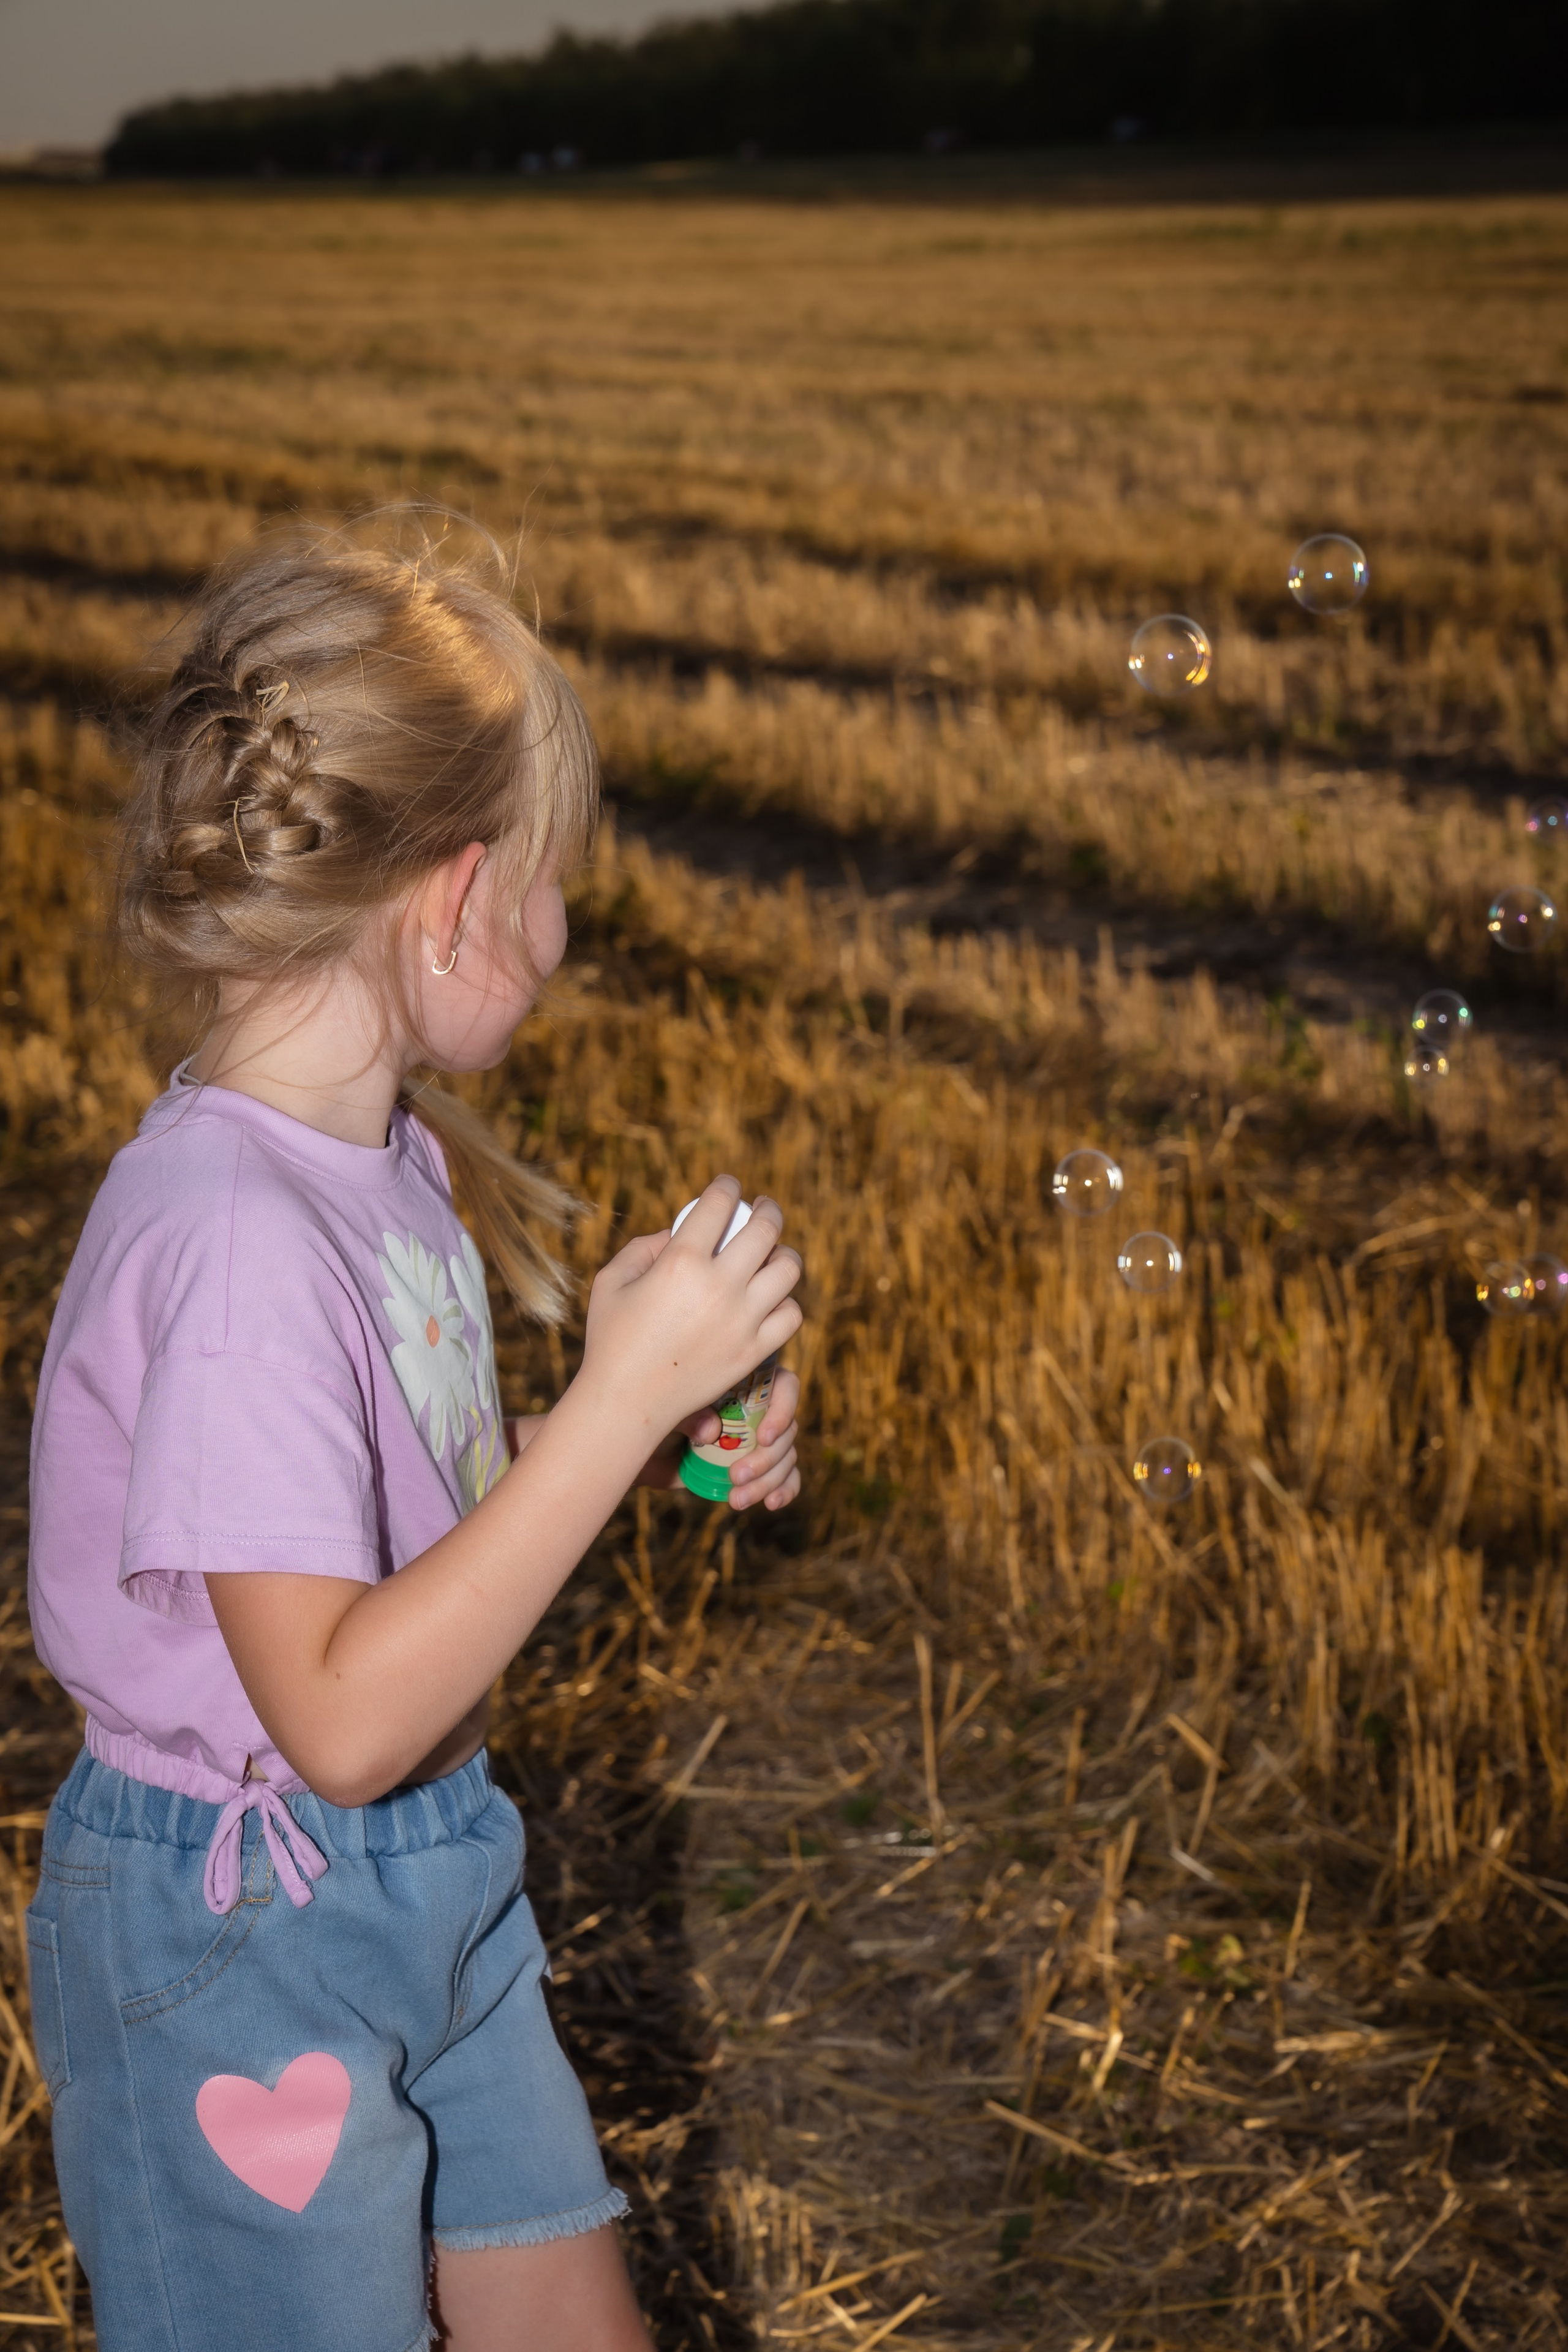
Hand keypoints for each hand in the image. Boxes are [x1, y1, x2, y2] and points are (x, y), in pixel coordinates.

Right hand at [578, 1176, 802, 1436]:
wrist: (626, 1403)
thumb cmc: (611, 1340)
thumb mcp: (611, 1281)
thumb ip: (644, 1247)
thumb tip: (678, 1232)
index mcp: (681, 1260)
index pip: (720, 1203)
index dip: (727, 1186)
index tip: (728, 1187)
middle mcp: (718, 1285)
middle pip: (766, 1228)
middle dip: (767, 1209)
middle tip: (763, 1208)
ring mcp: (742, 1320)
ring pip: (789, 1268)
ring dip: (782, 1253)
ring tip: (773, 1253)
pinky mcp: (754, 1350)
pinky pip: (791, 1314)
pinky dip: (785, 1302)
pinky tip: (771, 1298)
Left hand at [635, 1368, 801, 1510]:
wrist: (640, 1452)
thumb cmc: (652, 1419)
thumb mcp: (663, 1411)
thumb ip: (687, 1415)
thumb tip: (711, 1431)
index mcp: (743, 1382)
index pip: (784, 1386)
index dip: (782, 1410)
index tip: (763, 1437)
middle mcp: (757, 1409)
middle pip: (787, 1430)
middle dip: (766, 1459)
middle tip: (736, 1476)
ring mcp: (757, 1440)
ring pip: (785, 1457)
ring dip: (768, 1481)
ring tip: (737, 1500)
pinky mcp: (755, 1468)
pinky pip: (785, 1477)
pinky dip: (784, 1490)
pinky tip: (772, 1503)